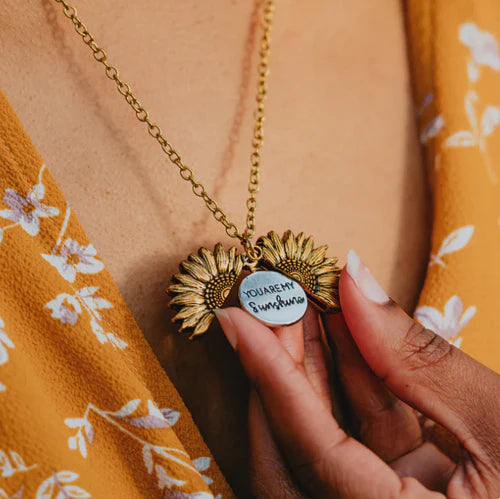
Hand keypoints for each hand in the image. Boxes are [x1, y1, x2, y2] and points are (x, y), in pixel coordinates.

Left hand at [215, 251, 499, 497]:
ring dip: (314, 367)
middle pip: (300, 449)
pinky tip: (344, 329)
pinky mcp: (407, 489)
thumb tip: (355, 280)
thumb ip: (420, 356)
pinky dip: (354, 379)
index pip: (311, 448)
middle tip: (270, 303)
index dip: (271, 376)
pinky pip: (363, 433)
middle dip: (282, 369)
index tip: (238, 318)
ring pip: (328, 436)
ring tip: (301, 305)